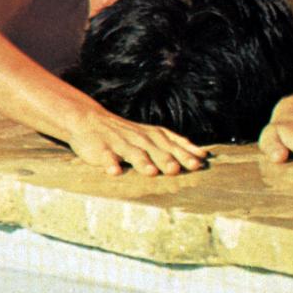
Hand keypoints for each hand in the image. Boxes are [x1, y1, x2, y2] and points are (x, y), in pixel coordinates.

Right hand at [67, 110, 209, 176]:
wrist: (89, 119)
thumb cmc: (127, 133)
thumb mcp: (152, 134)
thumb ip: (175, 145)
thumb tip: (203, 155)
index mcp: (152, 135)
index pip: (172, 143)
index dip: (184, 152)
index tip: (199, 162)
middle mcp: (139, 138)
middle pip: (155, 149)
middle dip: (166, 159)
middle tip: (178, 170)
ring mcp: (120, 143)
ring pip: (133, 153)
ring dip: (142, 162)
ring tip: (151, 172)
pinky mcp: (101, 149)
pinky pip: (106, 157)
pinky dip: (110, 163)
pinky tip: (115, 172)